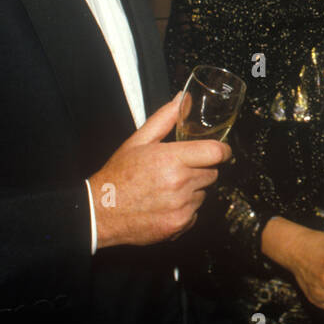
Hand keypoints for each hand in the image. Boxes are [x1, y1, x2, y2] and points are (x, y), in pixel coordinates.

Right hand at [88, 96, 230, 248]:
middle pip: (212, 173)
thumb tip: (183, 98)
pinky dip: (185, 209)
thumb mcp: (138, 141)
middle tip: (178, 170)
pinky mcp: (179, 224)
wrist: (100, 212)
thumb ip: (165, 118)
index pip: (216, 152)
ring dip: (192, 190)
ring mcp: (181, 206)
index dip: (222, 150)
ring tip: (167, 189)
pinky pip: (195, 213)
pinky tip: (165, 205)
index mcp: (171, 159)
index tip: (221, 151)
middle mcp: (180, 183)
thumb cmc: (118, 176)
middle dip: (200, 170)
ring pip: (204, 193)